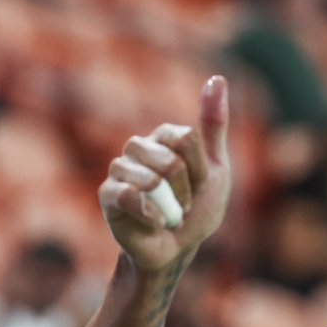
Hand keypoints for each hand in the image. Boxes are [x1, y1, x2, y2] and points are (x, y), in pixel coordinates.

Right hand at [98, 75, 231, 272]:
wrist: (178, 248)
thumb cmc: (196, 210)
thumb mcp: (216, 169)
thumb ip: (214, 126)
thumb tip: (217, 78)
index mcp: (163, 138)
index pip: (186, 138)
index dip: (200, 171)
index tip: (200, 186)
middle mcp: (138, 148)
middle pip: (171, 159)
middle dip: (187, 190)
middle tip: (184, 205)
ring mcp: (120, 170)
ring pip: (154, 179)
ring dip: (173, 206)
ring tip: (170, 215)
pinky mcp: (108, 195)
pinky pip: (130, 195)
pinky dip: (153, 215)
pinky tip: (156, 223)